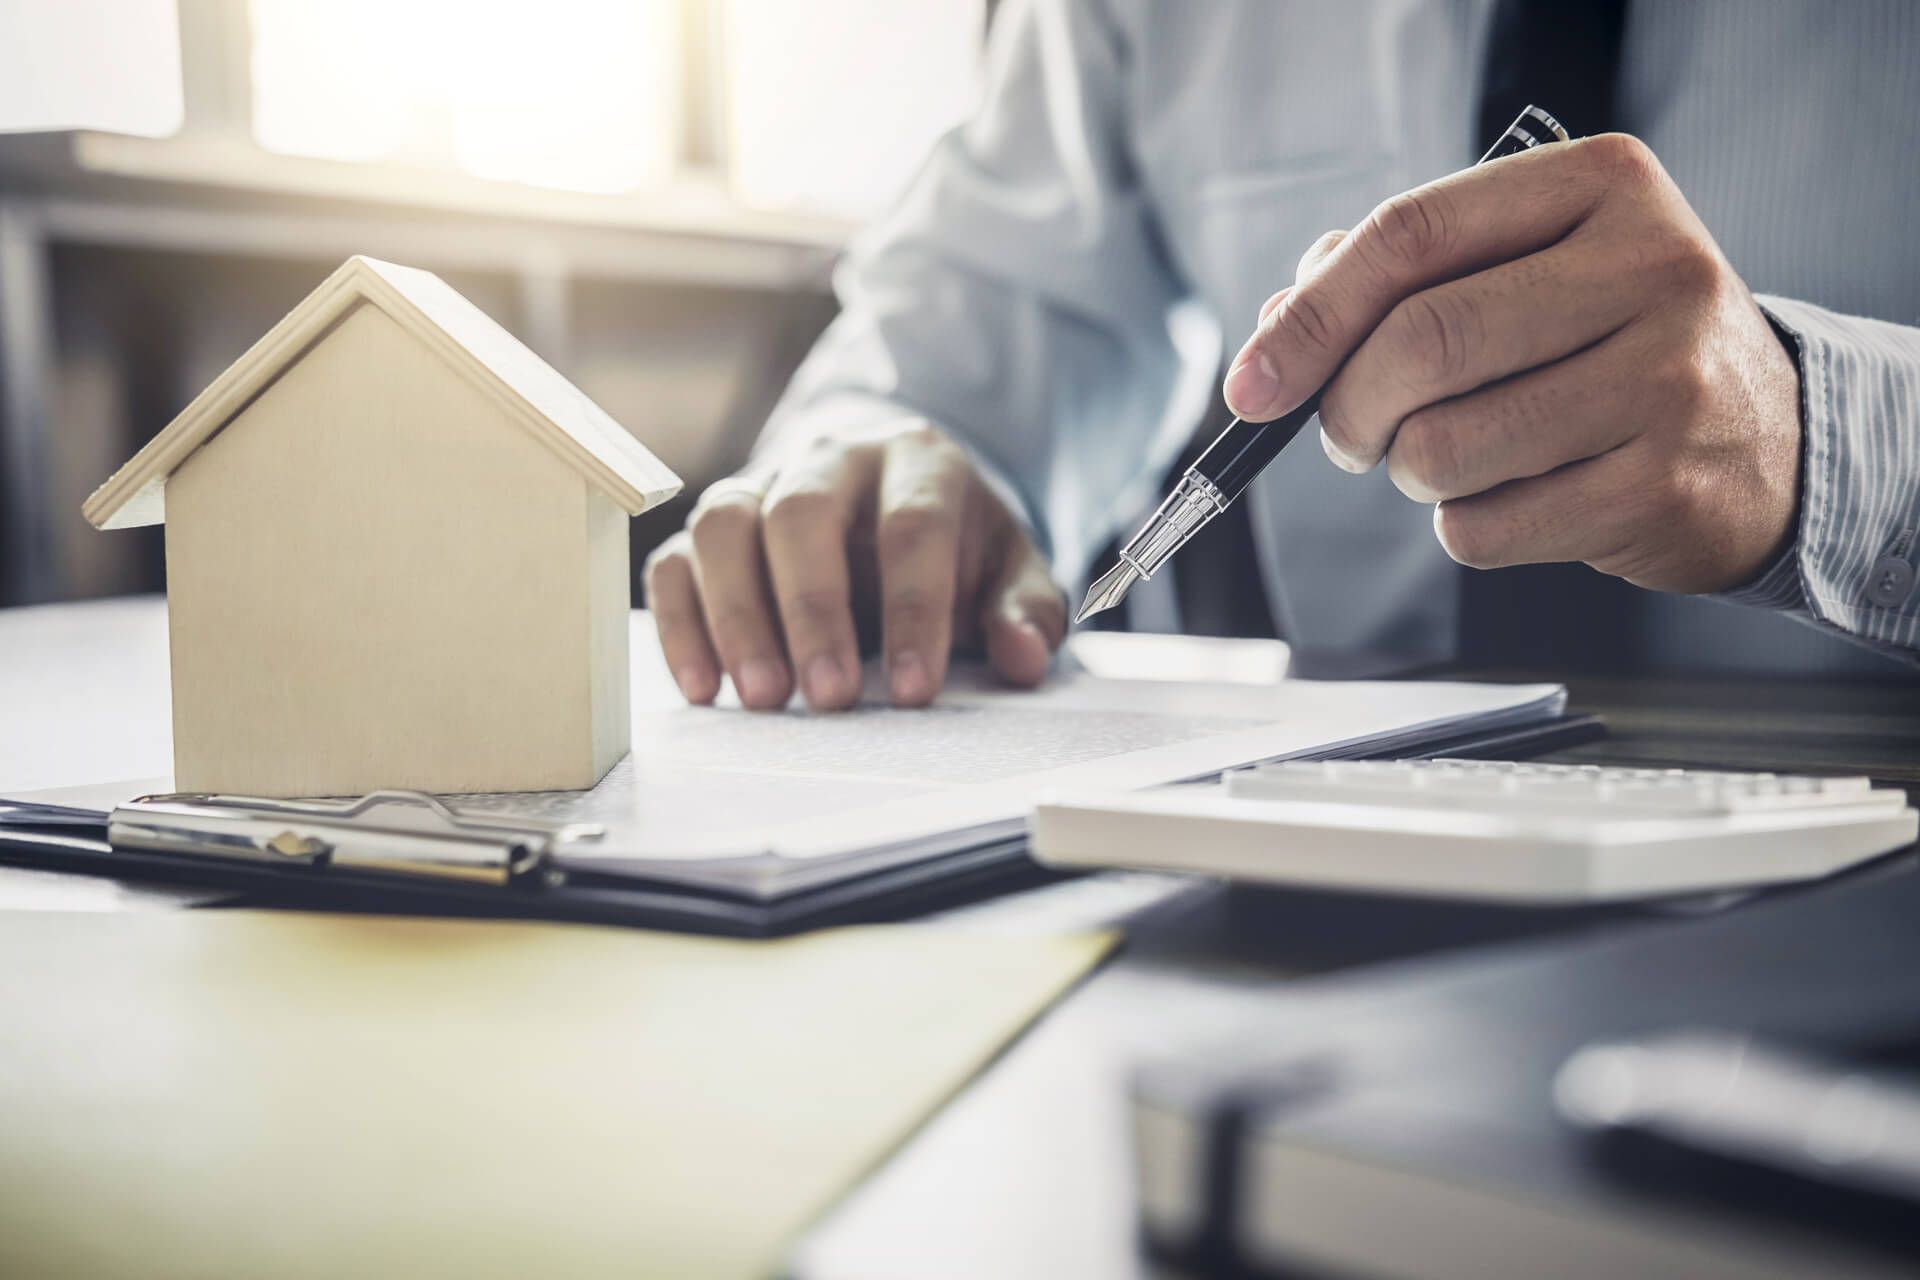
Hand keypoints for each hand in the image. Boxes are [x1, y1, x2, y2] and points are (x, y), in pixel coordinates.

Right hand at [644, 419, 1065, 710]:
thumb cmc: (954, 546)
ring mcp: (763, 484)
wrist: (895, 496)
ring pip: (725, 525)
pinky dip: (681, 623)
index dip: (913, 610)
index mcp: (919, 463)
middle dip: (813, 610)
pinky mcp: (716, 526)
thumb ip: (1025, 611)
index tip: (914, 691)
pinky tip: (703, 688)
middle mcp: (832, 460)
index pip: (913, 526)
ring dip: (737, 615)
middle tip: (829, 697)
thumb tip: (1023, 657)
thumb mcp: (1011, 570)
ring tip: (763, 698)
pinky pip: (677, 561)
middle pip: (802, 514)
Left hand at [1223, 134, 1801, 593]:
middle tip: (1347, 435)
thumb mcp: (1527, 269)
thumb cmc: (1607, 343)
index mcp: (1601, 185)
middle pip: (1421, 344)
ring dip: (1408, 472)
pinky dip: (1463, 525)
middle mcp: (1651, 268)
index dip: (1309, 318)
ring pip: (1442, 448)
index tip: (1252, 385)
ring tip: (1449, 457)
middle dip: (1347, 408)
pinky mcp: (1661, 489)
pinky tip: (1515, 496)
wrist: (1766, 437)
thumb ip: (1399, 277)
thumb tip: (1275, 330)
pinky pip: (1483, 528)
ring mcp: (1668, 382)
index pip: (1411, 235)